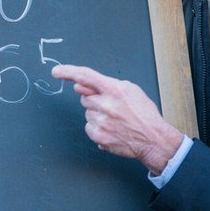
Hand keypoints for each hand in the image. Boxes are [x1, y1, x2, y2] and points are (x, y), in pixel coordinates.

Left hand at [52, 64, 184, 174]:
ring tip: (115, 120)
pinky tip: (112, 129)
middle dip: (94, 100)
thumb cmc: (144, 113)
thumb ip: (104, 85)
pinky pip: (88, 127)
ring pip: (87, 113)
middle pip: (85, 98)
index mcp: (115, 89)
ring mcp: (101, 122)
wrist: (153, 139)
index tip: (57, 71)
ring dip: (97, 115)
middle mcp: (106, 105)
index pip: (85, 76)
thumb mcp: (130, 90)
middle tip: (111, 107)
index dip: (68, 72)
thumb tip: (79, 85)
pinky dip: (97, 128)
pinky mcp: (98, 136)